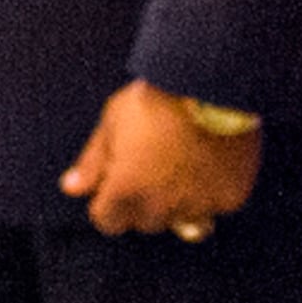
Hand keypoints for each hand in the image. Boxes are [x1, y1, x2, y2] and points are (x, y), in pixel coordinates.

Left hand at [59, 80, 260, 237]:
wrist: (212, 80)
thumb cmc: (156, 97)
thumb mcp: (113, 122)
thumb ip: (92, 162)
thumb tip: (71, 188)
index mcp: (125, 190)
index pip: (107, 221)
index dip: (109, 200)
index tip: (120, 177)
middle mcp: (161, 206)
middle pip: (145, 222)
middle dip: (144, 200)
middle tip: (155, 162)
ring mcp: (198, 205)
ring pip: (182, 219)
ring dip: (179, 200)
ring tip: (184, 159)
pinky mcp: (230, 198)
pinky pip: (216, 206)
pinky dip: (212, 190)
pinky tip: (211, 159)